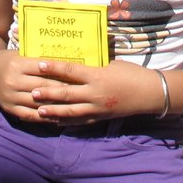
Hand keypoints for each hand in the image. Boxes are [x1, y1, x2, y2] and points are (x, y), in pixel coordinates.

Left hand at [25, 58, 161, 124]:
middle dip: (48, 93)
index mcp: (97, 76)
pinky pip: (81, 121)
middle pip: (67, 94)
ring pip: (71, 111)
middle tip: (32, 92)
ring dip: (54, 111)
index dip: (54, 68)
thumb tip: (79, 60)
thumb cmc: (132, 73)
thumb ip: (95, 65)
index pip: (71, 71)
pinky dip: (67, 122)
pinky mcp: (101, 117)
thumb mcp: (113, 63)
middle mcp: (95, 93)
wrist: (150, 93)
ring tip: (39, 110)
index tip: (39, 64)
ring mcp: (97, 108)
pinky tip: (55, 122)